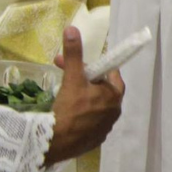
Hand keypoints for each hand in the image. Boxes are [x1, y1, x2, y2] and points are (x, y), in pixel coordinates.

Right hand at [45, 27, 124, 165]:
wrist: (57, 143)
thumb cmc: (70, 108)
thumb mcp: (72, 78)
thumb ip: (74, 54)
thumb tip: (72, 29)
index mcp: (114, 96)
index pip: (112, 75)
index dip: (97, 68)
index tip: (82, 66)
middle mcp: (115, 112)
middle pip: (103, 91)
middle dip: (86, 82)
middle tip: (68, 78)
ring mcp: (105, 128)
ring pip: (96, 107)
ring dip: (83, 99)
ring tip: (64, 96)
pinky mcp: (94, 140)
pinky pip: (89, 123)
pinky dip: (80, 116)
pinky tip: (66, 115)